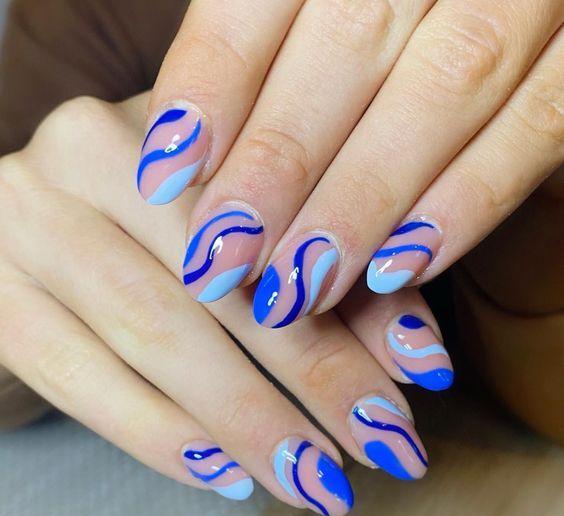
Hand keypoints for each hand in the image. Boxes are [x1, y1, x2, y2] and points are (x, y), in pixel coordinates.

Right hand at [0, 94, 453, 515]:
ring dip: (240, 422)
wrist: (54, 212)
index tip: (403, 407)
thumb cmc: (168, 217)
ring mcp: (28, 222)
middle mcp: (86, 154)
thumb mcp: (253, 222)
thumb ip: (340, 281)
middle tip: (370, 455)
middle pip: (218, 286)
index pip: (278, 230)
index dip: (352, 324)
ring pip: (152, 335)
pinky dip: (156, 432)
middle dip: (306, 384)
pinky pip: (77, 376)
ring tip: (308, 479)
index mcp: (171, 121)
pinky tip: (221, 470)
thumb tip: (422, 364)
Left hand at [141, 0, 562, 327]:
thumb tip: (187, 155)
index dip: (211, 87)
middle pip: (347, 44)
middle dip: (279, 166)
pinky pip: (536, 125)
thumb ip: (264, 54)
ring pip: (442, 88)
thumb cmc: (389, 11)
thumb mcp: (325, 11)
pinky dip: (466, 201)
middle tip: (224, 260)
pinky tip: (398, 267)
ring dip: (361, 201)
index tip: (166, 178)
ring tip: (299, 285)